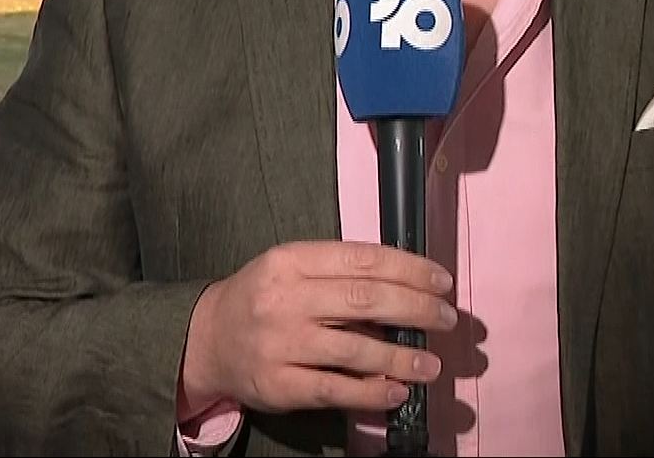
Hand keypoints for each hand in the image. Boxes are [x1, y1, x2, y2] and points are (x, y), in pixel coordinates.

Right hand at [179, 241, 455, 416]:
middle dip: (416, 309)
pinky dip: (372, 394)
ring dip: (403, 359)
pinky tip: (397, 393)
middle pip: (365, 300)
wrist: (206, 339)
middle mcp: (285, 299)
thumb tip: (408, 284)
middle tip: (447, 319)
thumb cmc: (262, 298)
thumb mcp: (292, 267)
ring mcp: (280, 344)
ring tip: (432, 366)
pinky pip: (335, 390)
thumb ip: (340, 271)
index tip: (441, 281)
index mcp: (291, 260)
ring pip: (355, 350)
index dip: (410, 270)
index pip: (363, 259)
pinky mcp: (279, 385)